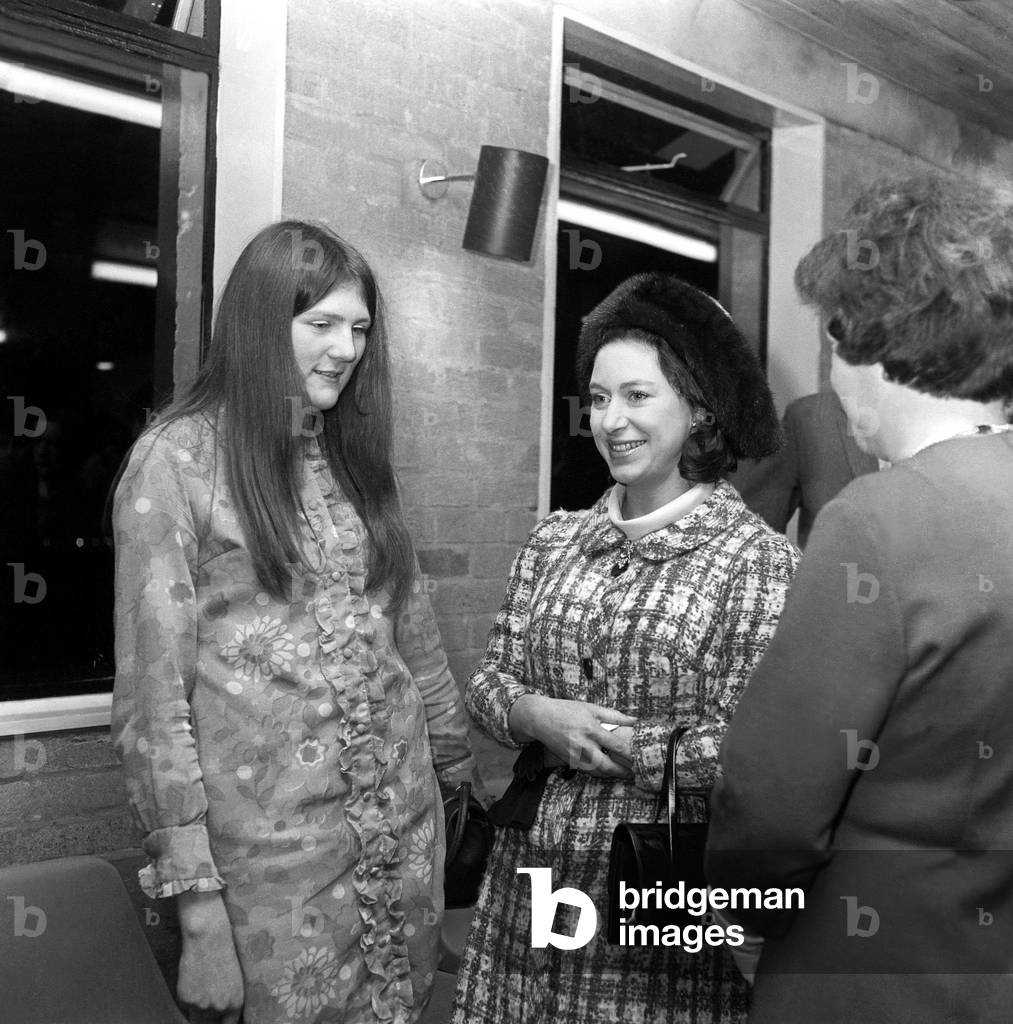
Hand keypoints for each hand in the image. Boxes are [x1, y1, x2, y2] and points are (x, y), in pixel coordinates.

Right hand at [176, 891, 243, 1023]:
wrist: (209, 938)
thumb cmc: (223, 954)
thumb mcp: (233, 980)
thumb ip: (226, 1001)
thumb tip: (218, 1014)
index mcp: (236, 1003)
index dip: (220, 1023)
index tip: (215, 1019)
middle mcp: (221, 1008)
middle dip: (206, 1016)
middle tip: (206, 996)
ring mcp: (203, 1005)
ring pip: (196, 1014)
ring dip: (197, 1004)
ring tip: (202, 980)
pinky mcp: (187, 999)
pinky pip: (185, 1003)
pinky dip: (187, 994)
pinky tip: (193, 976)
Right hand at [509, 695, 636, 777]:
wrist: (540, 718)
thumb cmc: (567, 710)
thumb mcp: (591, 708)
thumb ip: (614, 715)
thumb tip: (634, 720)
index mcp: (591, 729)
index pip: (615, 745)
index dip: (629, 754)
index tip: (640, 757)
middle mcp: (583, 744)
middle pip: (606, 765)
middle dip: (621, 772)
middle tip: (634, 773)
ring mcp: (574, 754)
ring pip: (596, 771)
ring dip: (611, 774)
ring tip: (623, 773)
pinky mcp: (568, 760)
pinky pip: (587, 770)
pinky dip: (598, 772)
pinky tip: (607, 770)